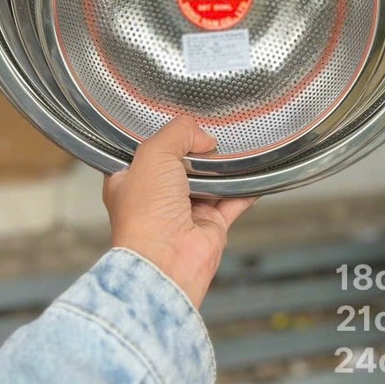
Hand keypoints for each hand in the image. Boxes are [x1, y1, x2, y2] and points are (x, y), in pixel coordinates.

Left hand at [103, 115, 255, 307]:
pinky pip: (233, 201)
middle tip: (209, 135)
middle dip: (196, 150)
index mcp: (130, 180)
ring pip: (208, 181)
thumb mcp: (153, 154)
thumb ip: (178, 133)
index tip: (181, 123)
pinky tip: (253, 173)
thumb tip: (203, 137)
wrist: (165, 260)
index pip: (147, 150)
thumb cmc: (145, 214)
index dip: (163, 136)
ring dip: (221, 167)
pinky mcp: (209, 225)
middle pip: (181, 163)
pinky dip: (244, 188)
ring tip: (232, 147)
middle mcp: (156, 197)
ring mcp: (184, 212)